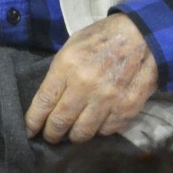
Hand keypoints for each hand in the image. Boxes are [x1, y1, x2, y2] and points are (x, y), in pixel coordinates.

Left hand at [25, 12, 157, 142]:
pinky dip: (99, 131)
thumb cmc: (102, 38)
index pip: (44, 102)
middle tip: (49, 136)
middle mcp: (85, 86)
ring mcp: (108, 99)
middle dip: (51, 134)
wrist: (143, 36)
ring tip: (71, 134)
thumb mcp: (71, 47)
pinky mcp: (128, 107)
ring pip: (83, 131)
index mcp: (67, 67)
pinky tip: (95, 125)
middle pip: (60, 121)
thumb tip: (49, 99)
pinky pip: (107, 130)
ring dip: (74, 136)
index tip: (29, 130)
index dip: (33, 121)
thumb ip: (59, 73)